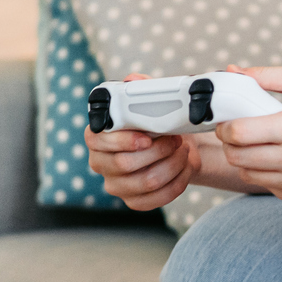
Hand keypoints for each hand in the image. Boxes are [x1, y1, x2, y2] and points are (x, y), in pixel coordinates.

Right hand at [83, 74, 201, 210]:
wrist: (178, 145)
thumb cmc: (158, 122)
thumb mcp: (152, 101)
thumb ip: (141, 88)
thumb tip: (133, 80)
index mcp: (97, 137)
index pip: (96, 141)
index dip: (122, 140)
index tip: (147, 137)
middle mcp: (101, 163)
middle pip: (124, 164)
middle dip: (158, 150)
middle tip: (176, 139)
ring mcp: (116, 185)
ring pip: (146, 182)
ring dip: (172, 165)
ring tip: (183, 151)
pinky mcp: (134, 201)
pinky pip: (155, 200)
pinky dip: (177, 183)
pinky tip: (185, 168)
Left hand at [216, 65, 281, 206]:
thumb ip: (268, 76)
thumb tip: (233, 73)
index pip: (238, 134)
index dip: (225, 125)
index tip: (228, 119)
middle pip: (237, 157)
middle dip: (232, 142)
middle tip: (242, 130)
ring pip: (248, 175)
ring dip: (247, 159)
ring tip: (264, 143)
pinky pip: (268, 187)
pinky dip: (268, 173)